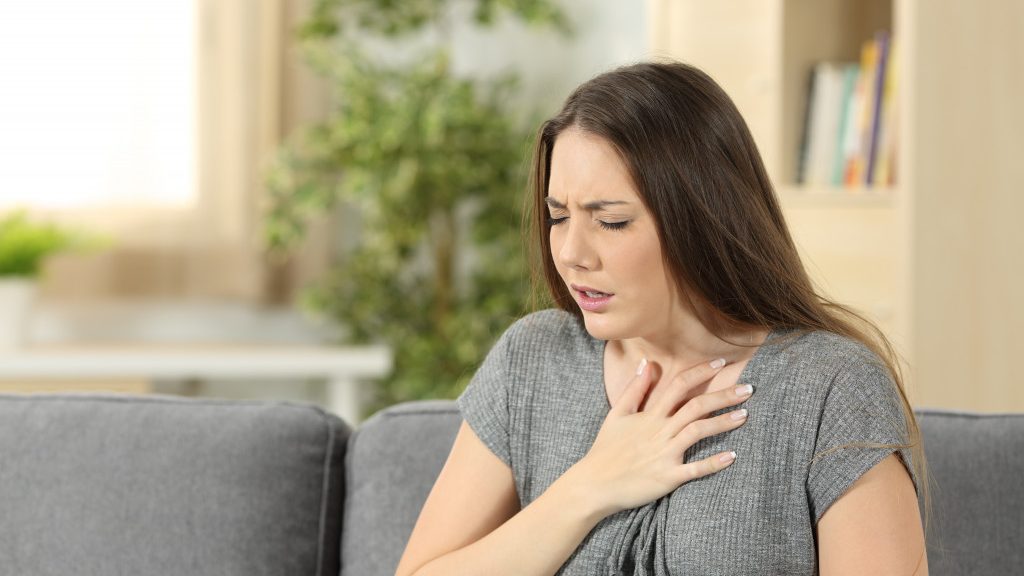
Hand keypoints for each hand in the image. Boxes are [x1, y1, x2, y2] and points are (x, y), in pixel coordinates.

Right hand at [569, 358, 752, 516]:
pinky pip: (695, 469)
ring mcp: (664, 454)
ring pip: (698, 432)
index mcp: (649, 415)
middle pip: (696, 406)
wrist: (594, 484)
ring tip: (745, 415)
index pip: (679, 386)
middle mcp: (659, 431)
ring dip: (723, 423)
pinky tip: (732, 456)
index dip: (701, 372)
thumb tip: (646, 363)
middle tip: (748, 389)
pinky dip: (713, 463)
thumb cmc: (606, 449)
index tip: (722, 363)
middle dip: (723, 396)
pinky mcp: (667, 477)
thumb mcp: (617, 414)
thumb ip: (635, 389)